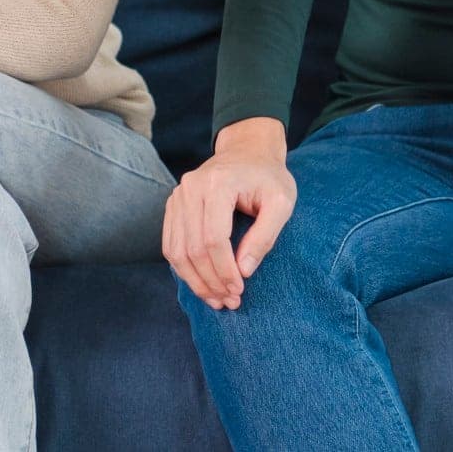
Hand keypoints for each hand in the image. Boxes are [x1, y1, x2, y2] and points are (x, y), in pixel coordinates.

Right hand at [163, 118, 295, 309]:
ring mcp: (178, 196)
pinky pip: (170, 244)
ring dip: (194, 281)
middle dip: (210, 281)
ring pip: (176, 250)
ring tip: (215, 299)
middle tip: (229, 302)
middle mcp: (190, 188)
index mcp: (217, 184)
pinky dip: (184, 269)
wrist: (247, 150)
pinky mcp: (173, 205)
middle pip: (192, 247)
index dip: (224, 270)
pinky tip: (202, 283)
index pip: (214, 238)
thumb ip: (265, 236)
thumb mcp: (281, 202)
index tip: (239, 290)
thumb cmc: (268, 177)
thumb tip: (244, 271)